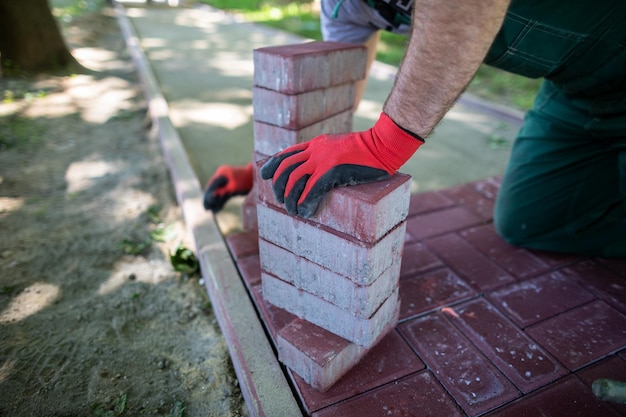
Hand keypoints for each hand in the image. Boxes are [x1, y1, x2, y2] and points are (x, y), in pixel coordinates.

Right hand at [203, 163, 253, 211]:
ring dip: (215, 202)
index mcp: (222, 173)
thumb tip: (212, 196)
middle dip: (210, 199)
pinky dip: (221, 201)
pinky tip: (218, 209)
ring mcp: (227, 182)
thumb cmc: (247, 180)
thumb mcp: (234, 187)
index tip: (205, 205)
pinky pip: (224, 194)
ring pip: (218, 193)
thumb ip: (222, 191)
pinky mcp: (231, 186)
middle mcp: (222, 177)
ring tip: (211, 211)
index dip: (207, 196)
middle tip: (206, 209)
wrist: (258, 178)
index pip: (211, 186)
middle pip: (213, 189)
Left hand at [260, 112, 422, 217]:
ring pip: (295, 180)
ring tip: (294, 211)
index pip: (287, 153)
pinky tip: (305, 211)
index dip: (273, 165)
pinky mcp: (333, 171)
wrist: (383, 145)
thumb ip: (327, 155)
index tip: (265, 175)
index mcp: (316, 144)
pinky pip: (312, 190)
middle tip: (282, 201)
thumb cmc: (368, 150)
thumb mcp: (340, 147)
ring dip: (291, 199)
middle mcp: (316, 151)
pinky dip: (305, 203)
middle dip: (280, 187)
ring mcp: (323, 160)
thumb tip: (320, 171)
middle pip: (286, 169)